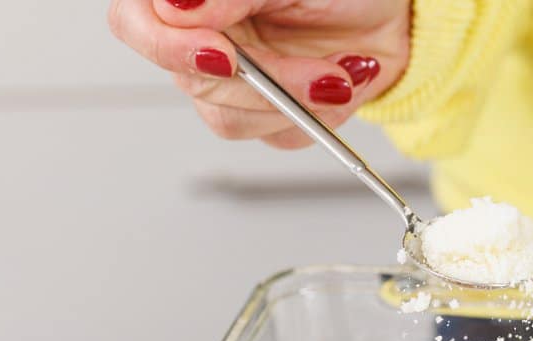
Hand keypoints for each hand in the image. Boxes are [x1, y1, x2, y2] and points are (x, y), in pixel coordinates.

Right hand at [108, 0, 410, 148]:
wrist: (397, 15)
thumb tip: (178, 6)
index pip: (136, 23)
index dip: (171, 47)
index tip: (223, 55)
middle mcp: (204, 35)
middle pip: (193, 82)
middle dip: (266, 84)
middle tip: (323, 76)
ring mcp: (233, 78)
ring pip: (231, 119)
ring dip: (298, 103)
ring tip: (344, 74)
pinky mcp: (267, 112)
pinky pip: (275, 135)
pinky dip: (318, 118)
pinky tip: (342, 84)